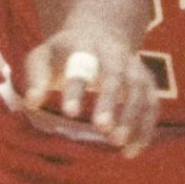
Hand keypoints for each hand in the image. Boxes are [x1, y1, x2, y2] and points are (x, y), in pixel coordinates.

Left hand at [21, 27, 160, 152]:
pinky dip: (145, 128)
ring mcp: (134, 68)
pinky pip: (152, 105)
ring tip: (117, 143)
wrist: (100, 32)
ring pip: (138, 90)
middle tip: (101, 127)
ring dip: (131, 117)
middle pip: (115, 75)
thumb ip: (36, 77)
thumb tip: (32, 103)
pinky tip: (132, 151)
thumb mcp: (43, 56)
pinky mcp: (147, 83)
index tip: (70, 112)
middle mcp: (113, 54)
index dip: (76, 88)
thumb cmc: (63, 53)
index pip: (81, 64)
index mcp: (84, 45)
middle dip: (110, 101)